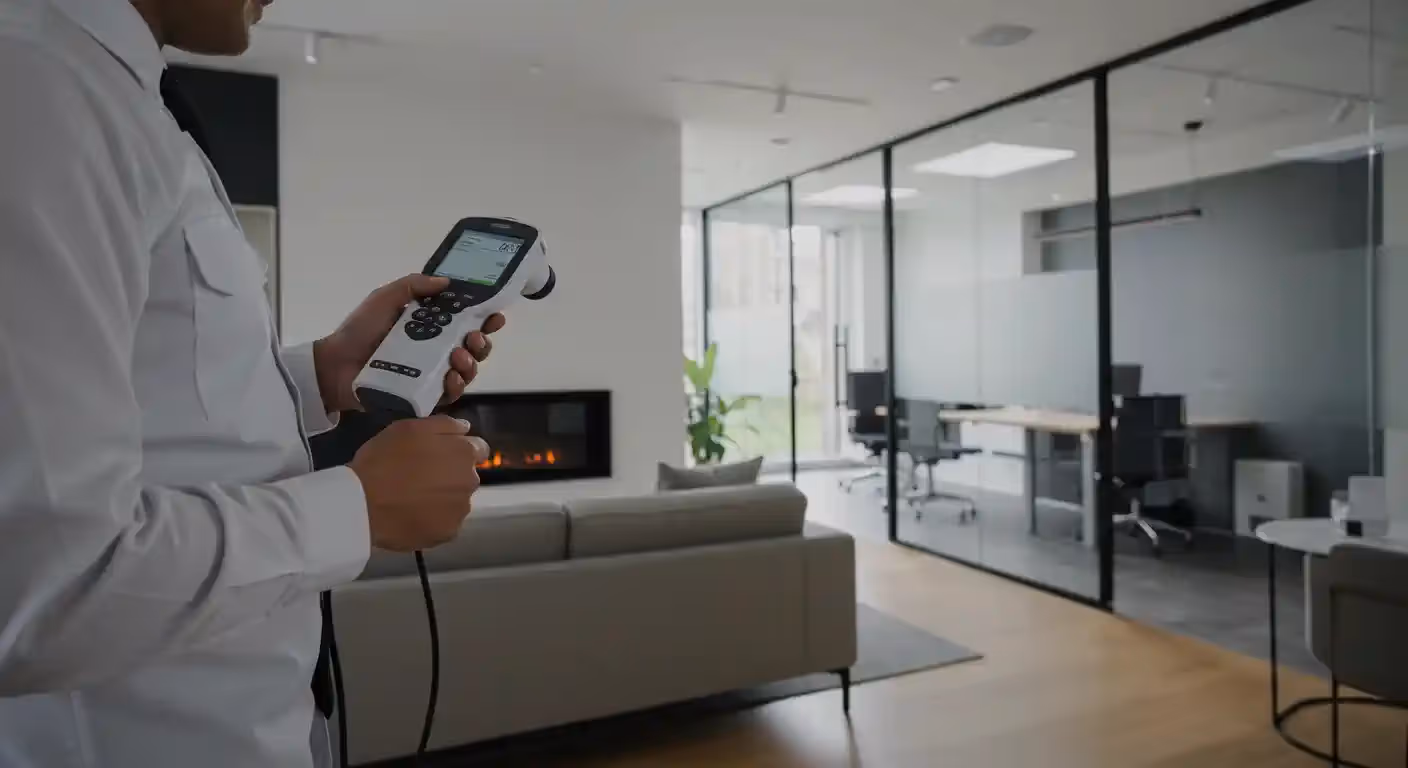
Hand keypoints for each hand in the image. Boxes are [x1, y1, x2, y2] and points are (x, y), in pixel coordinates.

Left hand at [312, 274, 507, 413]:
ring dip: (471, 364)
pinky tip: (450, 378)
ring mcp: (430, 374)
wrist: (335, 366)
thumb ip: (413, 285)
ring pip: (466, 371)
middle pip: (473, 348)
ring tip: (458, 358)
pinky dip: (455, 386)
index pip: (465, 322)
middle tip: (474, 338)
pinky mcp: (423, 396)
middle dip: (482, 342)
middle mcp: (435, 350)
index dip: (484, 319)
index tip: (494, 316)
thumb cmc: (359, 330)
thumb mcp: (385, 298)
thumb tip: (447, 282)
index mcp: (430, 326)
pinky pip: (449, 394)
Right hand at [349, 416, 490, 550]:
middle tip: (419, 477)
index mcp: (464, 453)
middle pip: (466, 476)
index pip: (478, 449)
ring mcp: (460, 510)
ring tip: (412, 499)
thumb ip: (444, 424)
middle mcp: (470, 482)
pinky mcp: (447, 533)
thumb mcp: (409, 427)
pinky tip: (412, 516)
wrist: (362, 504)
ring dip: (443, 498)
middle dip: (450, 474)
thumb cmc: (384, 460)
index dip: (459, 450)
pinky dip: (434, 519)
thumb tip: (466, 428)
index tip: (439, 455)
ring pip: (457, 500)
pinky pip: (445, 523)